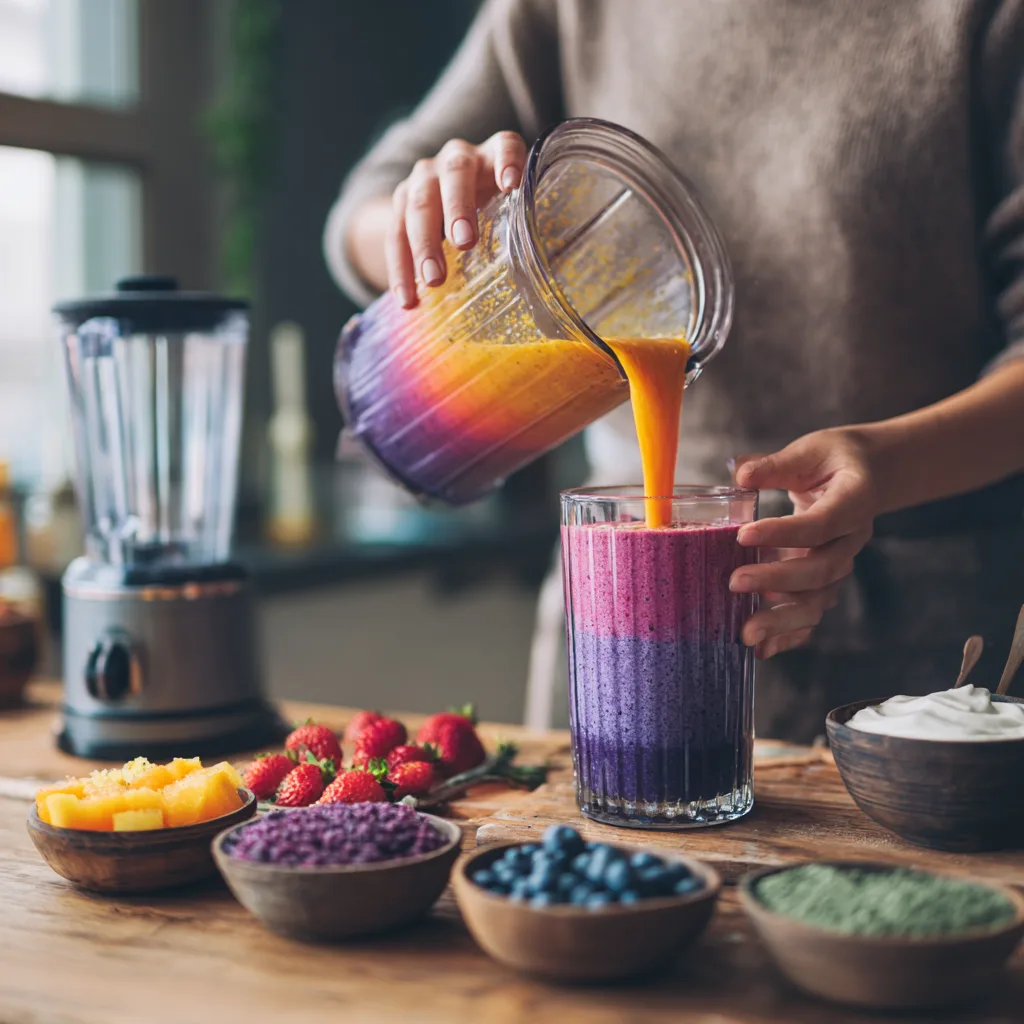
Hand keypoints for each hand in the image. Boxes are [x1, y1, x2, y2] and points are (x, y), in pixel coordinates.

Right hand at [387, 131, 526, 307]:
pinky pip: (394, 234)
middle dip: (458, 207)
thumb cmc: (496, 217)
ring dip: (424, 243)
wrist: (446, 209)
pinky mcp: (400, 202)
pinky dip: (400, 268)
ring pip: (419, 203)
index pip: (506, 145)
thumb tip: (544, 282)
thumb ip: (525, 234)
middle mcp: (457, 159)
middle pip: (455, 173)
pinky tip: (407, 298)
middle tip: (464, 242)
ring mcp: (425, 178)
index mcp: (494, 156)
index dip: (508, 161)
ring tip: (434, 280)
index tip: (511, 185)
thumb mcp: (513, 217)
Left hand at [730, 428, 878, 658]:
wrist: (870, 476)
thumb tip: (741, 474)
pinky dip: (790, 635)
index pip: (819, 524)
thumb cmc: (835, 461)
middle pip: (820, 570)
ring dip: (782, 620)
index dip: (783, 533)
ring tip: (746, 632)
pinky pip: (812, 614)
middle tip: (734, 583)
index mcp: (853, 503)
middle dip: (777, 580)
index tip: (742, 535)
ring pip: (818, 601)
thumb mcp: (810, 451)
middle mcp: (850, 541)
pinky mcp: (826, 582)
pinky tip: (762, 649)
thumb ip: (777, 464)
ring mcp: (839, 566)